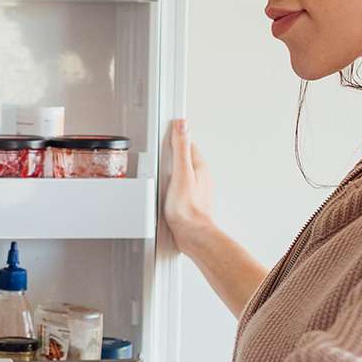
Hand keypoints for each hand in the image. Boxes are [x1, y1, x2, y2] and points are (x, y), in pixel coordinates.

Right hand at [162, 118, 216, 256]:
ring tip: (161, 168)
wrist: (192, 235)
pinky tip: (164, 190)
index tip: (167, 130)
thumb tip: (182, 125)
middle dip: (173, 154)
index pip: (187, 143)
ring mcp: (196, 190)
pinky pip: (180, 188)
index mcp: (199, 167)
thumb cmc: (187, 210)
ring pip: (183, 174)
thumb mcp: (181, 173)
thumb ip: (181, 149)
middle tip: (161, 148)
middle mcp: (200, 177)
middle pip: (185, 158)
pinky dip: (172, 186)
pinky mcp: (189, 202)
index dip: (175, 137)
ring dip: (172, 171)